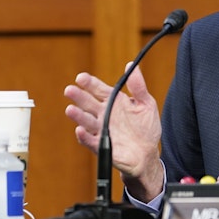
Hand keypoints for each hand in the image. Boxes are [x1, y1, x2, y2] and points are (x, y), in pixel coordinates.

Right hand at [64, 64, 163, 201]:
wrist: (148, 153)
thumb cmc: (146, 127)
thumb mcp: (146, 103)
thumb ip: (138, 86)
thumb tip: (131, 65)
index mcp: (114, 102)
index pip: (98, 89)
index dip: (89, 83)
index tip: (81, 77)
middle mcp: (104, 114)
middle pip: (88, 103)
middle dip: (78, 96)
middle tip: (69, 90)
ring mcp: (102, 130)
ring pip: (86, 121)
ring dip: (78, 116)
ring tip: (70, 109)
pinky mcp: (102, 146)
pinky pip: (91, 141)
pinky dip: (84, 136)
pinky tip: (80, 130)